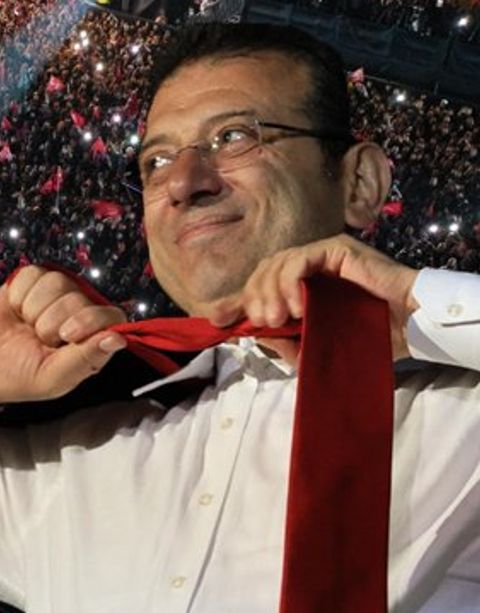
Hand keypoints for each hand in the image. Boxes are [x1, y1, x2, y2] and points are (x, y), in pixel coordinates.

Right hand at [0, 266, 127, 404]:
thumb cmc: (21, 376)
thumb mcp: (54, 377)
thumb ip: (87, 358)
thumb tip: (118, 339)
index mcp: (92, 337)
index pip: (111, 315)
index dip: (90, 321)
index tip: (67, 337)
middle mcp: (78, 310)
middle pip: (77, 298)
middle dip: (51, 323)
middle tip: (39, 340)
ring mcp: (55, 293)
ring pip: (56, 282)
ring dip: (34, 310)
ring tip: (27, 326)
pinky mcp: (31, 280)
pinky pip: (32, 274)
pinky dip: (19, 296)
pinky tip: (17, 311)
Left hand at [207, 234, 419, 360]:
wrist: (409, 329)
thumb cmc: (366, 339)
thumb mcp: (314, 348)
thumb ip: (283, 341)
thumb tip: (251, 333)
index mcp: (301, 288)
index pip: (259, 286)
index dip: (237, 301)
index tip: (219, 321)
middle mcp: (308, 268)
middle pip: (262, 271)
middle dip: (253, 297)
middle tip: (262, 323)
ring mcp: (322, 255)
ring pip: (276, 263)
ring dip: (268, 291)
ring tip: (275, 319)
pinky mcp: (336, 249)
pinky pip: (299, 258)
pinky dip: (288, 280)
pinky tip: (292, 305)